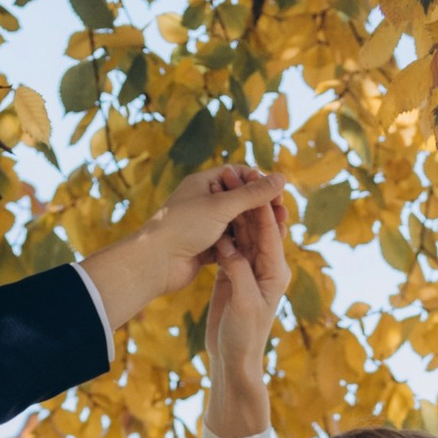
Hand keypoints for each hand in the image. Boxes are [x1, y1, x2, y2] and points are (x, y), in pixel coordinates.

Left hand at [77, 162, 288, 338]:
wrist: (154, 263)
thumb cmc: (183, 227)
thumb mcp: (222, 206)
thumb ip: (253, 194)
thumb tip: (282, 178)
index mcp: (202, 183)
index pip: (238, 174)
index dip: (259, 182)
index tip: (278, 195)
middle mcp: (203, 202)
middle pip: (240, 200)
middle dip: (261, 207)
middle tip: (283, 216)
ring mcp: (203, 226)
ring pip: (236, 224)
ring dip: (255, 227)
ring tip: (277, 234)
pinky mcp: (205, 248)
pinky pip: (230, 243)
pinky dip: (244, 245)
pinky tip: (260, 250)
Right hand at [205, 191, 290, 437]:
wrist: (233, 360)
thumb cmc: (243, 336)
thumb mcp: (243, 303)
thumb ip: (238, 271)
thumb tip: (229, 246)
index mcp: (274, 271)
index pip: (270, 230)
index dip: (260, 203)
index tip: (249, 179)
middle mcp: (265, 266)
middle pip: (258, 225)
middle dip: (247, 199)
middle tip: (232, 173)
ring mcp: (249, 270)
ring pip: (243, 232)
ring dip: (233, 209)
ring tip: (221, 185)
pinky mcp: (233, 276)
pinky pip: (230, 245)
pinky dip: (222, 228)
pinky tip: (211, 212)